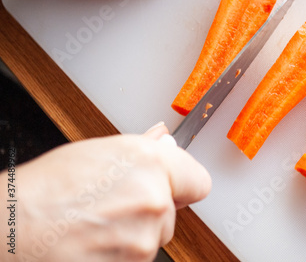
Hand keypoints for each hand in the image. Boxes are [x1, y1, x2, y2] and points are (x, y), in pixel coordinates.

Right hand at [2, 122, 210, 261]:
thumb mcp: (101, 151)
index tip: (174, 184)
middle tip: (116, 201)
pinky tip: (95, 239)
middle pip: (174, 211)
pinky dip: (122, 251)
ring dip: (136, 232)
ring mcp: (145, 240)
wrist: (12, 228)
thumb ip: (144, 149)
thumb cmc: (48, 187)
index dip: (184, 182)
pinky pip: (138, 256)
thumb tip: (167, 143)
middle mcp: (155, 200)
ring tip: (98, 221)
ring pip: (155, 237)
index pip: (199, 181)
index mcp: (152, 163)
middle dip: (153, 207)